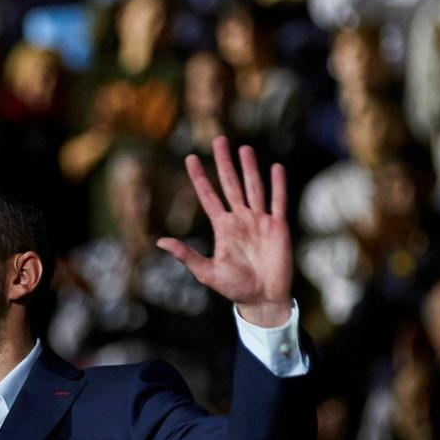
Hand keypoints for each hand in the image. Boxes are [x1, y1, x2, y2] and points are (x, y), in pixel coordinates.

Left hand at [157, 136, 293, 325]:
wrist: (263, 299)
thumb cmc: (234, 287)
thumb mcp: (207, 272)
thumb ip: (186, 255)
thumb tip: (160, 242)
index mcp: (222, 227)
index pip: (208, 196)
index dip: (200, 178)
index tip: (191, 158)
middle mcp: (240, 219)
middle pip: (231, 184)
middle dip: (224, 163)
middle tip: (219, 140)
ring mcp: (260, 221)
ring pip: (254, 187)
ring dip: (249, 168)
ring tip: (244, 148)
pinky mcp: (278, 227)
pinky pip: (278, 202)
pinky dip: (278, 185)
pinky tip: (276, 168)